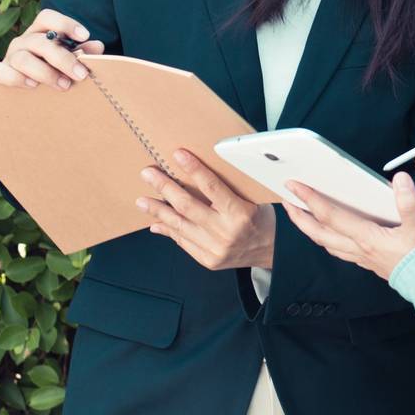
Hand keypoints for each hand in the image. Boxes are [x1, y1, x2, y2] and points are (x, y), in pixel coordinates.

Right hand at [0, 8, 104, 89]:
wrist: (29, 98)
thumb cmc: (54, 72)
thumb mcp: (70, 62)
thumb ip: (83, 54)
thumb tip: (97, 46)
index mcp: (41, 32)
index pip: (47, 17)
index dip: (65, 23)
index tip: (84, 36)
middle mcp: (24, 41)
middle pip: (40, 42)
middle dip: (63, 59)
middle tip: (81, 75)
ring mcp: (10, 57)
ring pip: (22, 58)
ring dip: (45, 72)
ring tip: (63, 85)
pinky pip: (1, 72)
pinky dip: (17, 78)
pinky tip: (33, 86)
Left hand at [136, 150, 274, 269]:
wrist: (271, 252)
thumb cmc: (262, 219)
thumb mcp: (253, 199)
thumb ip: (230, 188)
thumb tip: (201, 173)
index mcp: (240, 213)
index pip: (212, 187)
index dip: (194, 169)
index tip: (178, 155)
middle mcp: (225, 232)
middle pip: (188, 206)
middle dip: (165, 187)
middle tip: (148, 174)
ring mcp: (214, 249)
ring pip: (179, 226)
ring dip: (158, 210)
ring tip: (143, 200)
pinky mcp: (207, 260)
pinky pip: (182, 242)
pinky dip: (168, 230)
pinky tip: (156, 220)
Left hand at [282, 172, 414, 280]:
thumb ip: (408, 202)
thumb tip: (399, 179)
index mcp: (367, 238)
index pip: (331, 216)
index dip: (310, 199)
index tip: (295, 186)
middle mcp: (360, 250)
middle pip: (320, 234)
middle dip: (299, 218)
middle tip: (286, 201)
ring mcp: (363, 259)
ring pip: (327, 244)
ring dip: (311, 230)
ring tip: (302, 216)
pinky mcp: (370, 263)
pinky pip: (340, 251)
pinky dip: (328, 240)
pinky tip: (331, 234)